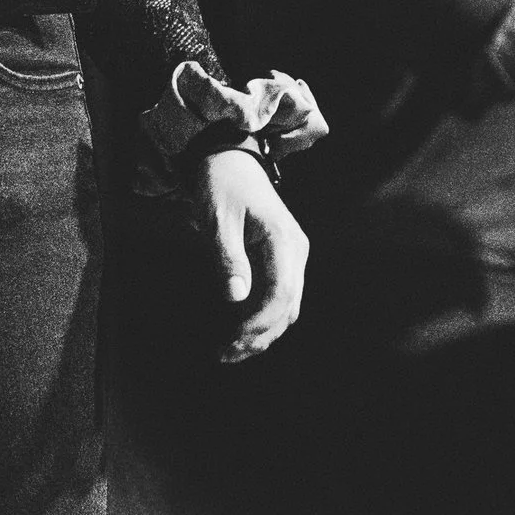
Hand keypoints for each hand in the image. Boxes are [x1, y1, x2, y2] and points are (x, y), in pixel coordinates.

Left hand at [189, 146, 309, 361]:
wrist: (229, 159)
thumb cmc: (222, 185)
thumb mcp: (218, 219)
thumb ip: (227, 257)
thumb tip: (235, 297)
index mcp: (284, 240)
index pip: (280, 293)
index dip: (258, 322)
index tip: (232, 339)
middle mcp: (296, 251)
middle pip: (288, 307)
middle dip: (259, 335)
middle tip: (225, 355)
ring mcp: (292, 256)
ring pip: (287, 307)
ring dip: (262, 332)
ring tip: (230, 351)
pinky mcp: (283, 260)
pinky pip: (279, 297)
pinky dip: (262, 318)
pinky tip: (239, 332)